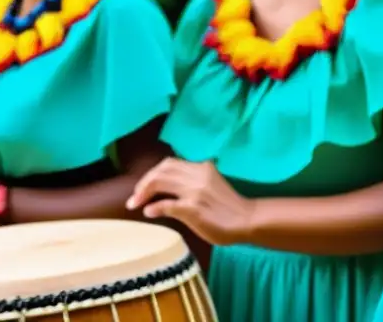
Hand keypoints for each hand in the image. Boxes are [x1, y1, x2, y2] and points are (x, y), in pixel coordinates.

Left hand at [127, 158, 254, 245]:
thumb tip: (168, 188)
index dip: (152, 174)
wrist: (247, 220)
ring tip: (135, 203)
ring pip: (160, 182)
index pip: (169, 164)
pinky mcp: (193, 209)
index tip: (143, 187)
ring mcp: (195, 191)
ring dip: (144, 192)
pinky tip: (148, 212)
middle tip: (135, 197)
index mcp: (201, 167)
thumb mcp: (210, 185)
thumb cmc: (228, 207)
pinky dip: (154, 207)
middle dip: (144, 183)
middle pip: (161, 171)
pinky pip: (167, 204)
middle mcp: (197, 175)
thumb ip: (192, 181)